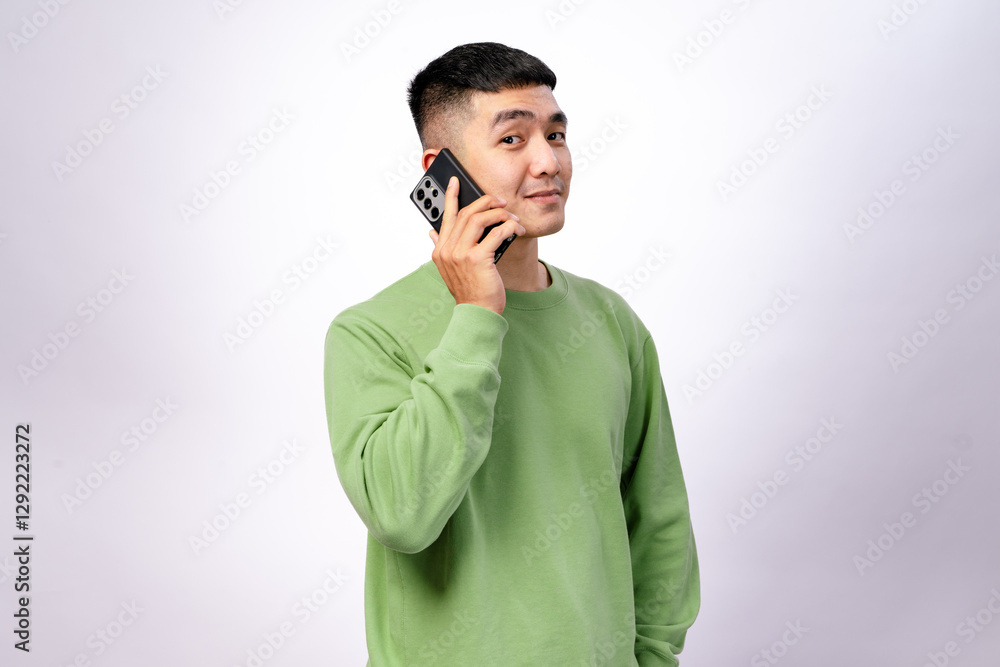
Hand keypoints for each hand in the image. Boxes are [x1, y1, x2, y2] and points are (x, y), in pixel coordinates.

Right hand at [429, 176, 524, 314]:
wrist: (477, 312)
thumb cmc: (469, 291)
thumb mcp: (450, 269)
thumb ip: (441, 248)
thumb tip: (431, 232)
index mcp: (440, 250)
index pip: (445, 216)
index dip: (451, 196)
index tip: (455, 181)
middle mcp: (447, 250)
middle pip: (467, 213)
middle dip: (486, 202)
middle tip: (501, 202)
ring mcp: (461, 254)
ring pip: (481, 218)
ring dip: (501, 214)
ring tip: (512, 219)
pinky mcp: (477, 258)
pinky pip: (497, 233)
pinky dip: (509, 228)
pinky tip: (517, 230)